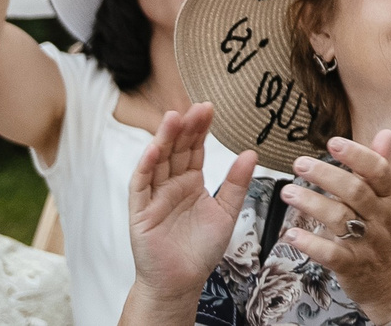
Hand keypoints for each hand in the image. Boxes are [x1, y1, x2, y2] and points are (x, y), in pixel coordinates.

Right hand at [125, 104, 257, 307]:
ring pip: (157, 162)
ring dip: (164, 139)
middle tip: (196, 107)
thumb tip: (250, 152)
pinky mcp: (140, 213)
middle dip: (185, 128)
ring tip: (174, 117)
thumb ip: (237, 184)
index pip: (195, 149)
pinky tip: (154, 149)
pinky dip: (146, 166)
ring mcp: (154, 197)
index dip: (200, 130)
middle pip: (176, 150)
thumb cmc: (200, 250)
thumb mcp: (226, 213)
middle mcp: (171, 186)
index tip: (209, 108)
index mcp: (191, 183)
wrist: (181, 282)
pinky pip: (141, 186)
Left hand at [279, 133, 390, 322]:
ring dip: (312, 204)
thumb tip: (384, 133)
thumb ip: (384, 169)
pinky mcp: (353, 266)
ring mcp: (368, 243)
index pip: (379, 172)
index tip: (334, 143)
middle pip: (355, 192)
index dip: (357, 155)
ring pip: (340, 219)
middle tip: (301, 164)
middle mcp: (382, 218)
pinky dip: (311, 244)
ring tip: (288, 193)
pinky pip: (331, 253)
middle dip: (326, 175)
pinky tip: (292, 235)